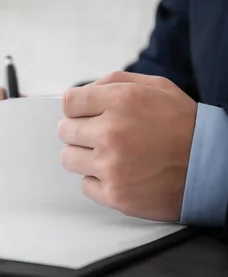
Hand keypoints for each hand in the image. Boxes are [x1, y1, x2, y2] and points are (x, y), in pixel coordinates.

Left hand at [57, 71, 196, 221]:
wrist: (214, 167)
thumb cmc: (183, 125)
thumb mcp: (155, 87)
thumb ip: (114, 82)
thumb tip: (81, 92)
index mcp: (121, 100)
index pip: (68, 102)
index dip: (78, 108)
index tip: (87, 114)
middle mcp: (112, 131)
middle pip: (64, 130)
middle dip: (81, 131)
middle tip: (102, 136)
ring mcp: (112, 165)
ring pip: (68, 158)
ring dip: (85, 156)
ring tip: (110, 155)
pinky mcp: (115, 194)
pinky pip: (85, 184)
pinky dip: (98, 181)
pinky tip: (120, 174)